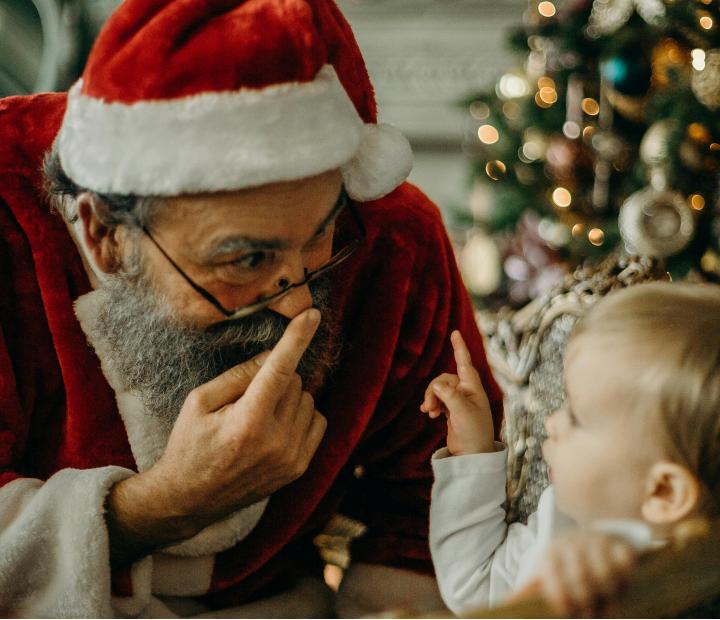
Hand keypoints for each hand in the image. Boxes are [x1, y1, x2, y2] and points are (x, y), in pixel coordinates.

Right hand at [107, 308, 326, 561]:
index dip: (296, 338)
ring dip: (289, 397)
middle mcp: (276, 441)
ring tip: (258, 416)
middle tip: (246, 399)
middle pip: (295, 382)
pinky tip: (276, 425)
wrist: (191, 499)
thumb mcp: (200, 401)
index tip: (312, 315)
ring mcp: (291, 458)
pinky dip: (302, 414)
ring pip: (308, 399)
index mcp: (247, 422)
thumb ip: (239, 375)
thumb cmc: (189, 444)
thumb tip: (274, 355)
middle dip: (274, 378)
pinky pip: (318, 421)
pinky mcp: (299, 468)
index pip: (279, 370)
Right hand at [420, 330, 493, 454]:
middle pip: (444, 379)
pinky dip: (433, 404)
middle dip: (433, 390)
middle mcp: (467, 391)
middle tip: (429, 407)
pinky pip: (438, 399)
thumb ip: (449, 396)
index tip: (455, 332)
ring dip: (431, 398)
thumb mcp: (462, 412)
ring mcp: (459, 400)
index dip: (459, 347)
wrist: (472, 455)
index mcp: (473, 388)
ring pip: (439, 389)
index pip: (464, 363)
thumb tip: (436, 385)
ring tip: (429, 412)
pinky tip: (430, 414)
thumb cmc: (473, 433)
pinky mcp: (452, 410)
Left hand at [515, 530, 636, 616]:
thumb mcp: (544, 575)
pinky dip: (626, 577)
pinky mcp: (618, 544)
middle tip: (591, 614)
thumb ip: (528, 591)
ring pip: (605, 574)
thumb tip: (505, 605)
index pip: (555, 581)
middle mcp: (571, 545)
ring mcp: (596, 542)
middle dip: (588, 605)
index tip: (569, 613)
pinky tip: (621, 587)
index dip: (563, 602)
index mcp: (550, 555)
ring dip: (609, 596)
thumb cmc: (563, 566)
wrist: (586, 539)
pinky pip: (625, 562)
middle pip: (581, 581)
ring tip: (607, 607)